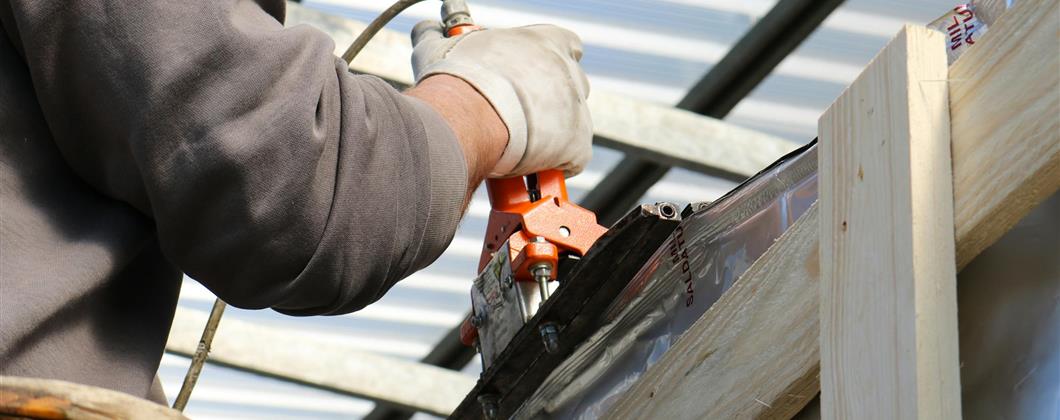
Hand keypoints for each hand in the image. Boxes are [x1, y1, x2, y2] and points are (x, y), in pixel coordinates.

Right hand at [411, 21, 592, 177]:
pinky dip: (554, 164)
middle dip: (551, 99)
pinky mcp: (577, 144)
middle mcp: (569, 71)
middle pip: (572, 84)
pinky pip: (573, 158)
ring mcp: (576, 108)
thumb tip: (428, 30)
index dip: (551, 61)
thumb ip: (440, 36)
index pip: (567, 45)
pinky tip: (530, 164)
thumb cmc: (456, 81)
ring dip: (553, 132)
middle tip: (519, 112)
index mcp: (546, 41)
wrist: (467, 119)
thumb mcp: (442, 49)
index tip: (532, 76)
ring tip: (520, 141)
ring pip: (573, 122)